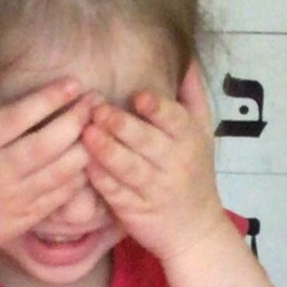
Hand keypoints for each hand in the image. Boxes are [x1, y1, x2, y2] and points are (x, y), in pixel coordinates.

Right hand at [0, 75, 91, 257]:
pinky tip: (90, 156)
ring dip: (85, 147)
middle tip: (95, 102)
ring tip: (99, 126)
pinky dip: (82, 175)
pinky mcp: (30, 215)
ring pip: (61, 171)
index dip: (49, 99)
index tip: (72, 83)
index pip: (18, 118)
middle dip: (76, 120)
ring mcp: (17, 197)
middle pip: (47, 143)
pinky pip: (63, 194)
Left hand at [83, 64, 231, 265]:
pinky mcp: (136, 211)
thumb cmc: (196, 173)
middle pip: (147, 142)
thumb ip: (192, 94)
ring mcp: (155, 190)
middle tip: (96, 111)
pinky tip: (83, 164)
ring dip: (105, 150)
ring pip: (128, 168)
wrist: (196, 230)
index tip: (138, 97)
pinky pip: (115, 193)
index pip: (175, 120)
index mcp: (190, 140)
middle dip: (120, 125)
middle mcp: (174, 164)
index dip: (157, 108)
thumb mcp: (203, 132)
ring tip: (85, 134)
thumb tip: (187, 56)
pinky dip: (99, 179)